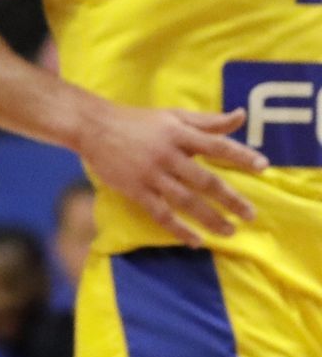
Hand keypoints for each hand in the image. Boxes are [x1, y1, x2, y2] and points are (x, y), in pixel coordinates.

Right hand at [76, 98, 265, 246]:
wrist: (93, 126)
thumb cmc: (137, 121)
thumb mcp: (173, 115)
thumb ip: (207, 120)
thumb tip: (241, 116)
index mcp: (179, 133)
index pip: (216, 145)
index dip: (240, 155)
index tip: (262, 167)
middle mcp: (168, 154)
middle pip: (205, 180)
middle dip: (230, 199)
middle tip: (250, 215)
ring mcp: (151, 173)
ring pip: (186, 201)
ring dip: (210, 218)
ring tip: (229, 232)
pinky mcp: (136, 189)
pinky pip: (161, 214)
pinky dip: (179, 229)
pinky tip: (195, 241)